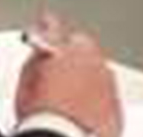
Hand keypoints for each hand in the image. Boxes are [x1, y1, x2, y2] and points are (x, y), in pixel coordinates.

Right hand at [15, 12, 123, 136]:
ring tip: (71, 93)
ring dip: (86, 74)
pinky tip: (83, 109)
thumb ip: (34, 62)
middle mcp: (90, 62)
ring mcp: (107, 84)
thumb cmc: (44, 118)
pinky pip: (107, 92)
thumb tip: (39, 55)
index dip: (47, 25)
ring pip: (98, 68)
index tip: (45, 23)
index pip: (53, 27)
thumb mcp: (25, 86)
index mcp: (64, 52)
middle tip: (58, 68)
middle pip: (82, 45)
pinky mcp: (117, 105)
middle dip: (71, 52)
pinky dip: (97, 96)